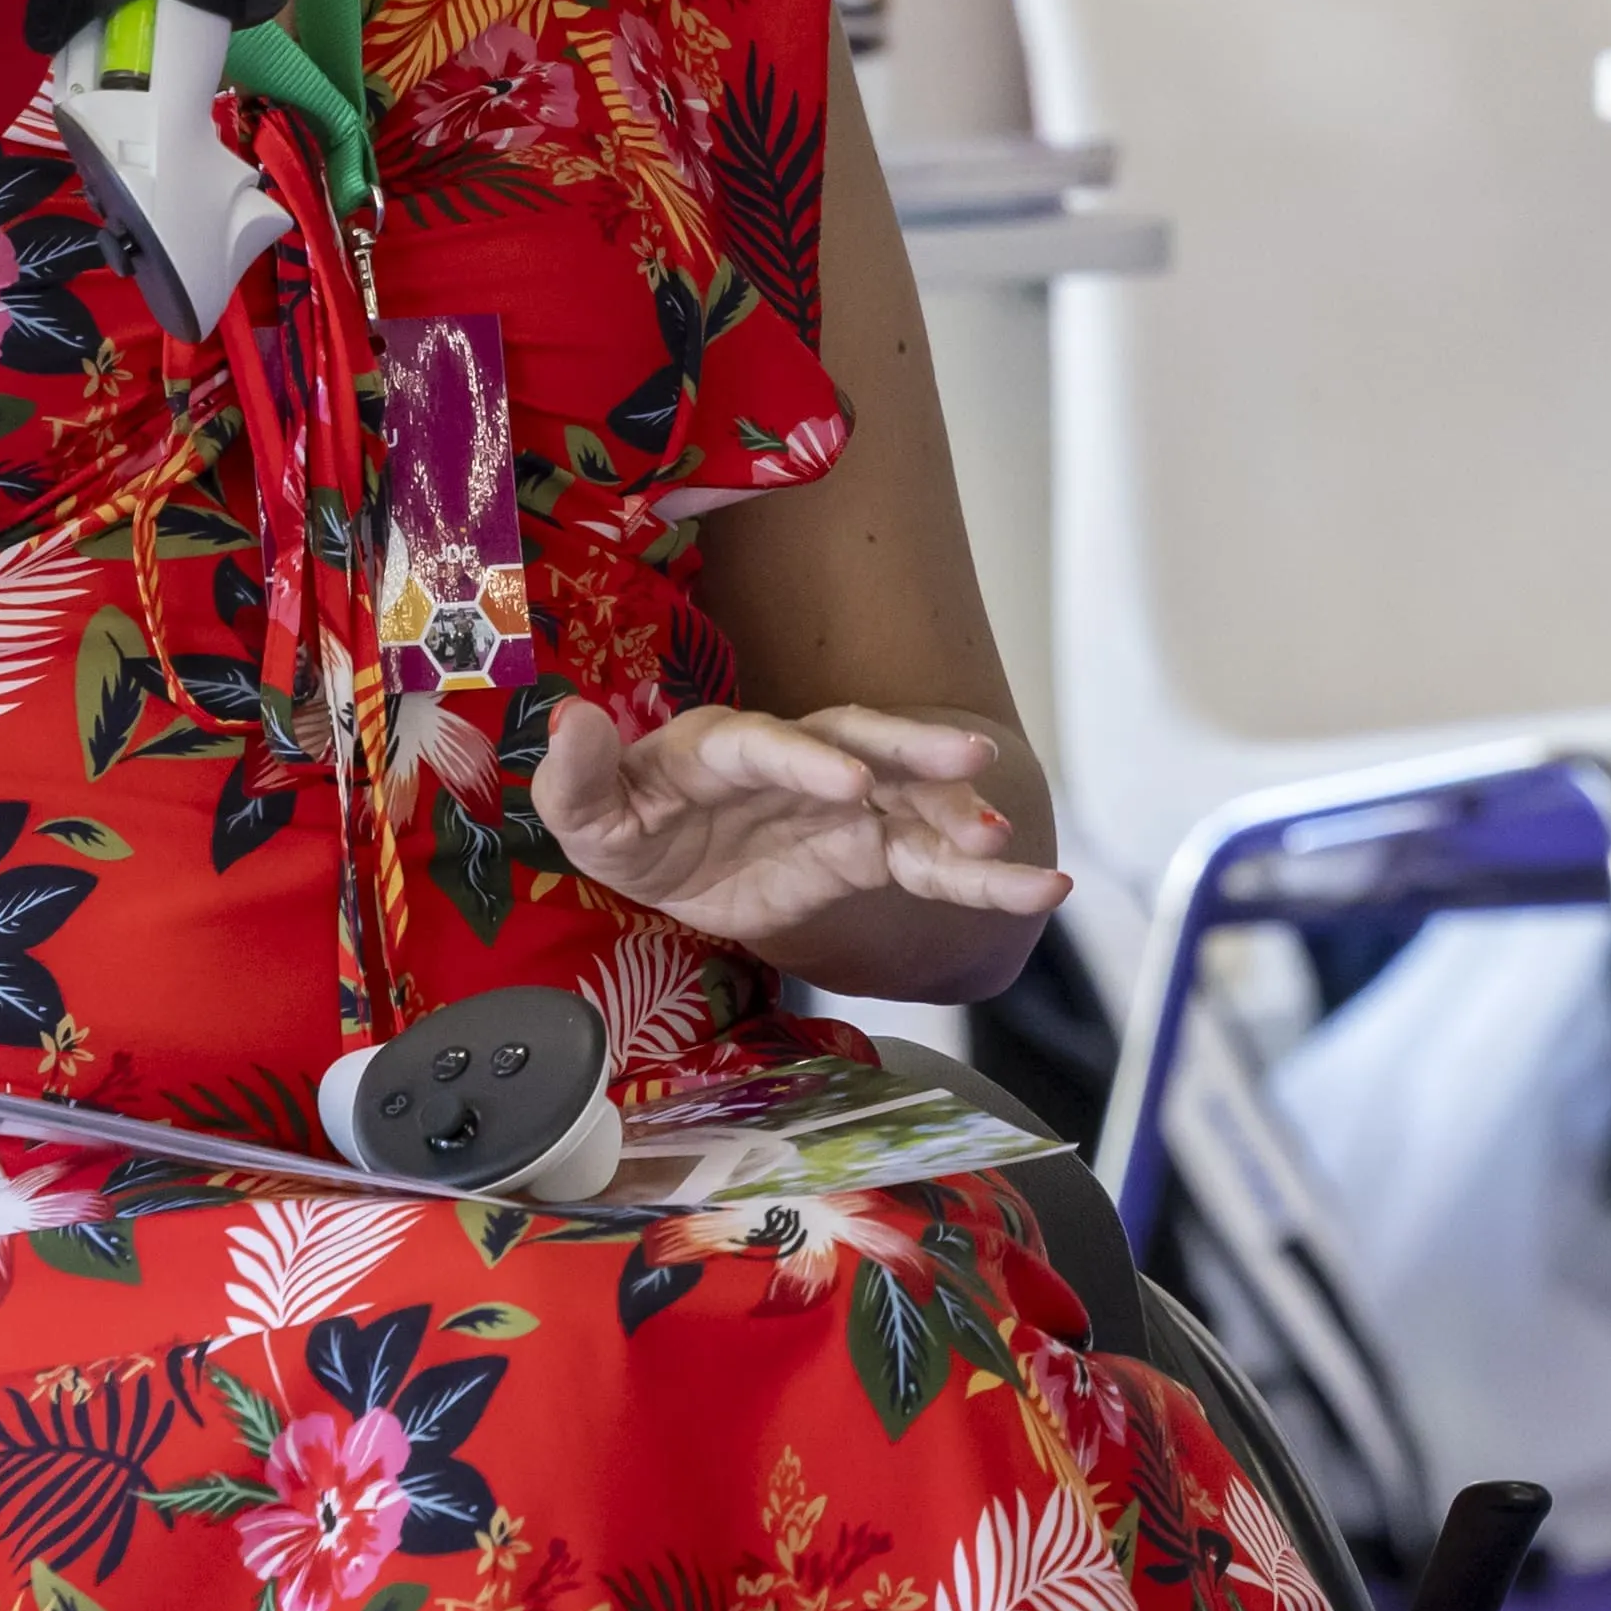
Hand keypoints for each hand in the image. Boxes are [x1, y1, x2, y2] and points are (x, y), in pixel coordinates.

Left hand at [530, 700, 1068, 959]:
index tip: (849, 782)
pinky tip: (1040, 889)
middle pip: (862, 742)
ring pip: (913, 801)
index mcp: (720, 747)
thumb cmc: (633, 826)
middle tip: (971, 755)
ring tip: (1011, 843)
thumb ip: (576, 776)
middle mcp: (797, 760)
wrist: (676, 863)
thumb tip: (571, 720)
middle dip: (914, 748)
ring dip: (961, 815)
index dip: (805, 758)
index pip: (764, 744)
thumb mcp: (587, 816)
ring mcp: (845, 803)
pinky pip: (932, 865)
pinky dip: (983, 879)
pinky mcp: (870, 850)